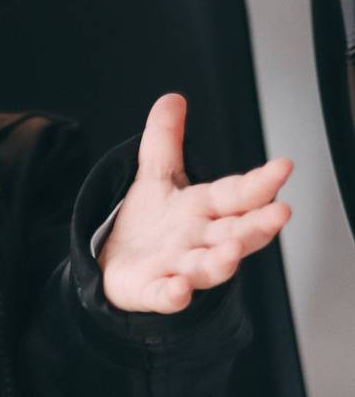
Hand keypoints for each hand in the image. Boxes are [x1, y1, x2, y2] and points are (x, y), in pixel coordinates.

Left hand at [97, 94, 292, 313]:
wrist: (114, 264)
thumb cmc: (147, 225)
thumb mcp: (155, 176)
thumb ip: (164, 141)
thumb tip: (171, 99)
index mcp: (203, 209)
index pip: (236, 194)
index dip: (260, 183)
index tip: (283, 167)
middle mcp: (198, 240)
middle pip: (234, 233)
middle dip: (257, 226)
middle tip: (280, 214)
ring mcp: (178, 268)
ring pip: (207, 267)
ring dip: (221, 261)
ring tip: (231, 251)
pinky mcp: (152, 291)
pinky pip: (165, 296)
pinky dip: (173, 296)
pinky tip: (179, 290)